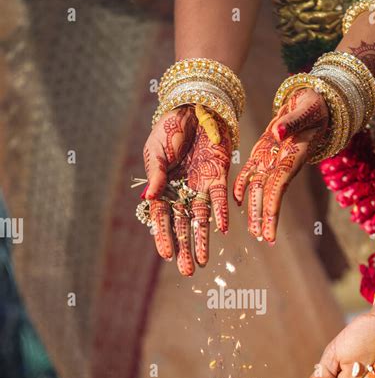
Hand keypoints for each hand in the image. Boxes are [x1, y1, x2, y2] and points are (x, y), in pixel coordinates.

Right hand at [142, 106, 230, 275]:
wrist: (194, 106)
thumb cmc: (169, 128)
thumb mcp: (156, 150)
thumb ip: (156, 174)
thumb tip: (149, 199)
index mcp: (163, 188)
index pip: (162, 218)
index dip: (163, 236)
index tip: (166, 255)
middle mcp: (182, 193)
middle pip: (183, 225)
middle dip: (185, 248)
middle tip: (187, 271)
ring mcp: (200, 187)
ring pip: (201, 219)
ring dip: (203, 240)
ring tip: (203, 261)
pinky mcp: (218, 177)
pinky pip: (219, 199)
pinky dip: (220, 214)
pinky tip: (222, 230)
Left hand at [233, 88, 328, 242]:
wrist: (310, 104)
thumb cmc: (313, 106)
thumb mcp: (306, 109)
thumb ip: (291, 121)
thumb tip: (278, 132)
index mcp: (293, 156)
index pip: (280, 184)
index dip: (274, 203)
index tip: (269, 219)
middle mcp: (281, 163)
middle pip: (270, 193)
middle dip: (266, 216)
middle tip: (263, 238)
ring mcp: (271, 160)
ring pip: (260, 189)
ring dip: (256, 210)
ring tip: (254, 232)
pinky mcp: (262, 154)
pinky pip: (250, 174)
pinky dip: (243, 187)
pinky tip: (238, 203)